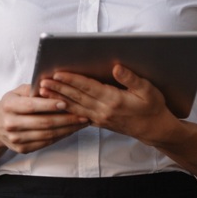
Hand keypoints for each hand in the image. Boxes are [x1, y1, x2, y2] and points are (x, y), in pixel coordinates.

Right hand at [0, 83, 88, 153]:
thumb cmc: (11, 104)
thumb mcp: (17, 92)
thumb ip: (33, 88)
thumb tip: (52, 84)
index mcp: (9, 106)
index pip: (32, 106)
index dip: (49, 105)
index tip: (66, 102)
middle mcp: (10, 123)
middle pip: (43, 122)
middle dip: (66, 119)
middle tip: (82, 114)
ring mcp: (16, 138)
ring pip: (47, 135)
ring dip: (67, 129)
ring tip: (81, 122)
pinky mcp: (22, 149)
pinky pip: (46, 143)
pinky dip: (61, 136)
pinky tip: (70, 129)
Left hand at [37, 65, 177, 143]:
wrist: (154, 130)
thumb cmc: (152, 107)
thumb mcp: (147, 90)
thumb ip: (130, 79)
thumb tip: (116, 67)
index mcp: (114, 100)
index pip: (88, 87)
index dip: (72, 80)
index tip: (57, 73)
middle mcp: (104, 110)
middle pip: (76, 97)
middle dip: (58, 88)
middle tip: (42, 81)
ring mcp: (100, 118)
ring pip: (74, 107)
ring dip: (57, 98)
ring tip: (42, 92)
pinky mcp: (99, 122)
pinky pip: (78, 116)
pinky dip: (65, 109)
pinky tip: (55, 104)